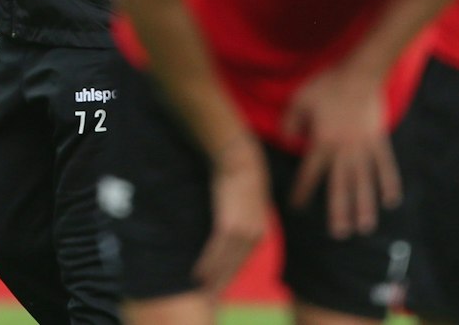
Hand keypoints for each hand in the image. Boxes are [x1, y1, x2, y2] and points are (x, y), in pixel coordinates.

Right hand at [193, 139, 267, 294]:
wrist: (240, 159)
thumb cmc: (243, 174)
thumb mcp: (250, 200)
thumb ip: (245, 216)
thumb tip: (234, 223)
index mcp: (260, 231)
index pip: (244, 260)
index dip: (230, 275)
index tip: (221, 286)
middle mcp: (254, 236)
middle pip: (235, 267)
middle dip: (222, 284)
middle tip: (210, 298)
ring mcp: (242, 233)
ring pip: (224, 263)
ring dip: (212, 279)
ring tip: (201, 290)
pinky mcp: (228, 226)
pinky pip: (216, 252)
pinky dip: (206, 264)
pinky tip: (198, 275)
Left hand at [281, 66, 397, 236]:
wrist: (360, 72)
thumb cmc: (328, 84)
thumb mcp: (299, 98)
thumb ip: (290, 121)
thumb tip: (288, 140)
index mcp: (322, 141)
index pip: (309, 173)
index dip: (302, 191)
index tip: (296, 206)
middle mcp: (343, 150)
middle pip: (340, 186)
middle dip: (339, 211)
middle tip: (339, 233)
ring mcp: (364, 147)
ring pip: (364, 182)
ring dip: (364, 206)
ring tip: (365, 226)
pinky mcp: (379, 140)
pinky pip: (385, 166)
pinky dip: (388, 183)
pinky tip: (391, 200)